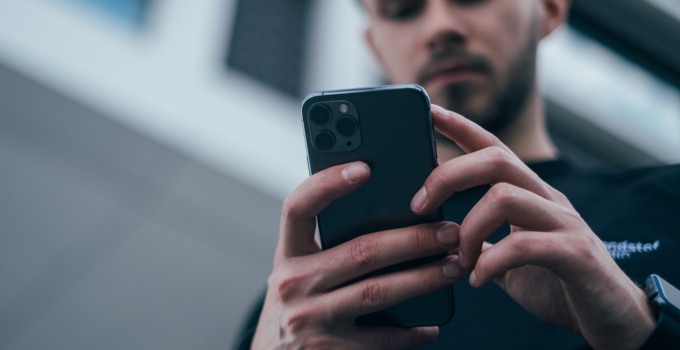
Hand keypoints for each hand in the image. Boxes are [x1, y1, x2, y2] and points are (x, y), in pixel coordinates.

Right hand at [251, 161, 464, 348]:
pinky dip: (411, 332)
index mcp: (287, 254)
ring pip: (378, 291)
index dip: (327, 184)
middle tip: (449, 232)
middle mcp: (292, 284)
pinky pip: (381, 339)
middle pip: (360, 251)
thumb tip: (392, 212)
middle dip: (413, 238)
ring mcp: (309, 320)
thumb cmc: (299, 304)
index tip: (365, 167)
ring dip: (423, 278)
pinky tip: (431, 324)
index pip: (298, 207)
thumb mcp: (300, 271)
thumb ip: (328, 245)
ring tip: (454, 267)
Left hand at [409, 104, 655, 349]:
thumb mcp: (511, 261)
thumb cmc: (560, 287)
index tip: (429, 110)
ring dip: (468, 229)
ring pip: (504, 196)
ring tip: (458, 260)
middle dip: (448, 175)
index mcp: (531, 196)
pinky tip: (478, 280)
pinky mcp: (576, 254)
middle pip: (495, 159)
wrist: (615, 322)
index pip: (494, 148)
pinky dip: (490, 263)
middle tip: (418, 205)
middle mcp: (549, 200)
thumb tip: (444, 240)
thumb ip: (484, 245)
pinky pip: (523, 245)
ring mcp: (565, 224)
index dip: (461, 127)